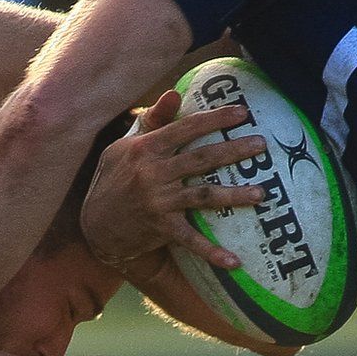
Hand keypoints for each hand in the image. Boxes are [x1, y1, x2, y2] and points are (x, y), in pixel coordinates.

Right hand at [81, 90, 266, 272]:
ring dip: (234, 195)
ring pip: (202, 196)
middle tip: (261, 144)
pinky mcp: (161, 228)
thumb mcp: (124, 146)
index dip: (214, 119)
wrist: (95, 225)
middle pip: (200, 159)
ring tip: (261, 193)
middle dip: (233, 150)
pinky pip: (191, 240)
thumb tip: (175, 93)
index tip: (243, 112)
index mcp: (145, 149)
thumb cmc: (113, 179)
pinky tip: (234, 262)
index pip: (184, 129)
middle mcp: (152, 173)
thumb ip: (153, 121)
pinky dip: (212, 252)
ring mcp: (157, 202)